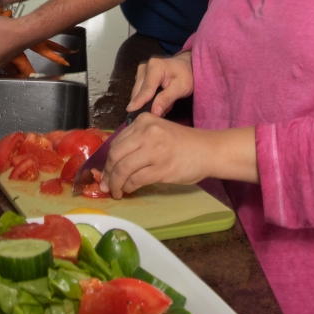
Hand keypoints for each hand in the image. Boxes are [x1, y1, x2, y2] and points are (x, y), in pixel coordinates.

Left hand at [100, 117, 258, 197]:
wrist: (208, 150)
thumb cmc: (182, 144)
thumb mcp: (157, 132)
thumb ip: (137, 141)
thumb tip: (113, 162)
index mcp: (143, 121)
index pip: (116, 142)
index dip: (107, 160)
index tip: (104, 172)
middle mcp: (147, 132)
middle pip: (116, 155)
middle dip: (108, 173)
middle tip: (106, 184)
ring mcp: (154, 150)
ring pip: (123, 169)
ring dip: (116, 183)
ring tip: (116, 191)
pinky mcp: (161, 168)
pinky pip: (136, 180)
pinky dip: (128, 187)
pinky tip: (129, 190)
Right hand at [128, 51, 193, 117]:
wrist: (186, 65)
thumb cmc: (186, 76)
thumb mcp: (181, 88)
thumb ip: (167, 99)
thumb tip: (154, 112)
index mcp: (155, 67)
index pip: (146, 88)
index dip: (139, 101)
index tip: (131, 111)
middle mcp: (144, 67)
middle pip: (138, 91)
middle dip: (145, 105)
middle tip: (159, 114)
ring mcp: (140, 71)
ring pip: (137, 92)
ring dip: (146, 102)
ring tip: (161, 107)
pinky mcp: (139, 76)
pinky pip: (139, 91)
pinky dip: (146, 99)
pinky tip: (156, 100)